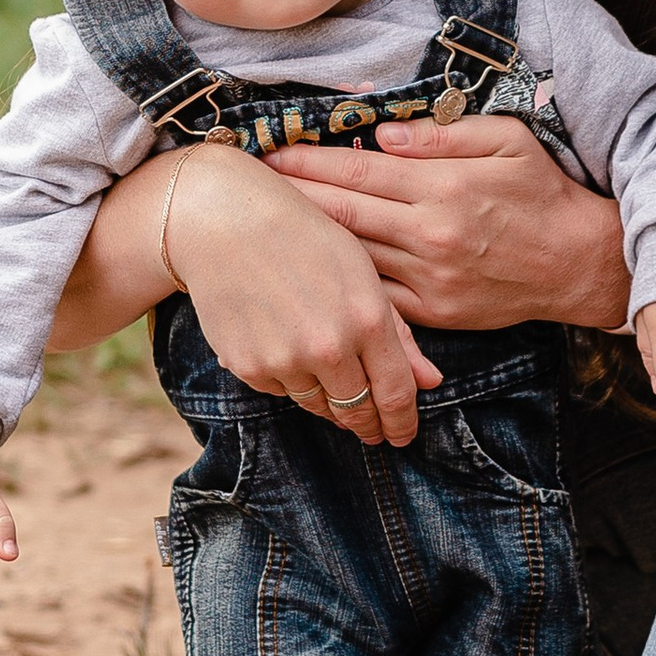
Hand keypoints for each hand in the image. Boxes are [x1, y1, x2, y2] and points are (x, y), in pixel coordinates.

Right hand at [162, 139, 442, 445]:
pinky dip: (289, 379)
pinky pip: (280, 390)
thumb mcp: (361, 272)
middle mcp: (329, 347)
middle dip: (367, 424)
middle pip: (356, 410)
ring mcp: (285, 360)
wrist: (224, 219)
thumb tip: (430, 382)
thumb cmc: (304, 235)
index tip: (402, 435)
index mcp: (368, 318)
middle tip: (372, 430)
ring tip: (328, 383)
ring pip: (317, 405)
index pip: (395, 393)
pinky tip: (284, 347)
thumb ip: (398, 333)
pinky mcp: (248, 366)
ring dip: (328, 401)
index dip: (401, 422)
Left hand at [265, 114, 632, 332]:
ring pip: (352, 257)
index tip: (271, 151)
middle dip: (291, 197)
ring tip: (267, 224)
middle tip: (248, 184)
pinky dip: (341, 283)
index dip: (308, 161)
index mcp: (443, 188)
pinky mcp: (435, 313)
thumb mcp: (505, 142)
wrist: (578, 264)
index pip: (358, 170)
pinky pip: (375, 297)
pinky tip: (311, 272)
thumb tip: (383, 135)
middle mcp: (431, 234)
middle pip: (342, 213)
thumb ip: (442, 137)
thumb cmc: (541, 193)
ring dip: (307, 240)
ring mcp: (430, 279)